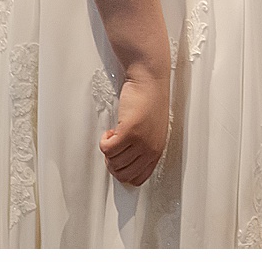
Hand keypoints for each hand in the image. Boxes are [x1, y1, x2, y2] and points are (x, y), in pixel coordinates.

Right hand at [100, 62, 169, 186]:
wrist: (150, 82)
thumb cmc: (150, 103)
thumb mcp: (152, 132)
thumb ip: (142, 148)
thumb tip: (126, 161)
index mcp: (157, 151)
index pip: (139, 178)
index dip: (123, 173)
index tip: (118, 162)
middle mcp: (150, 149)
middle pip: (123, 174)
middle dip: (112, 164)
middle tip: (112, 149)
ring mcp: (140, 142)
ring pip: (114, 162)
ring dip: (108, 151)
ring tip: (113, 136)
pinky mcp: (129, 132)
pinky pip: (107, 149)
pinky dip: (104, 142)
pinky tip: (110, 131)